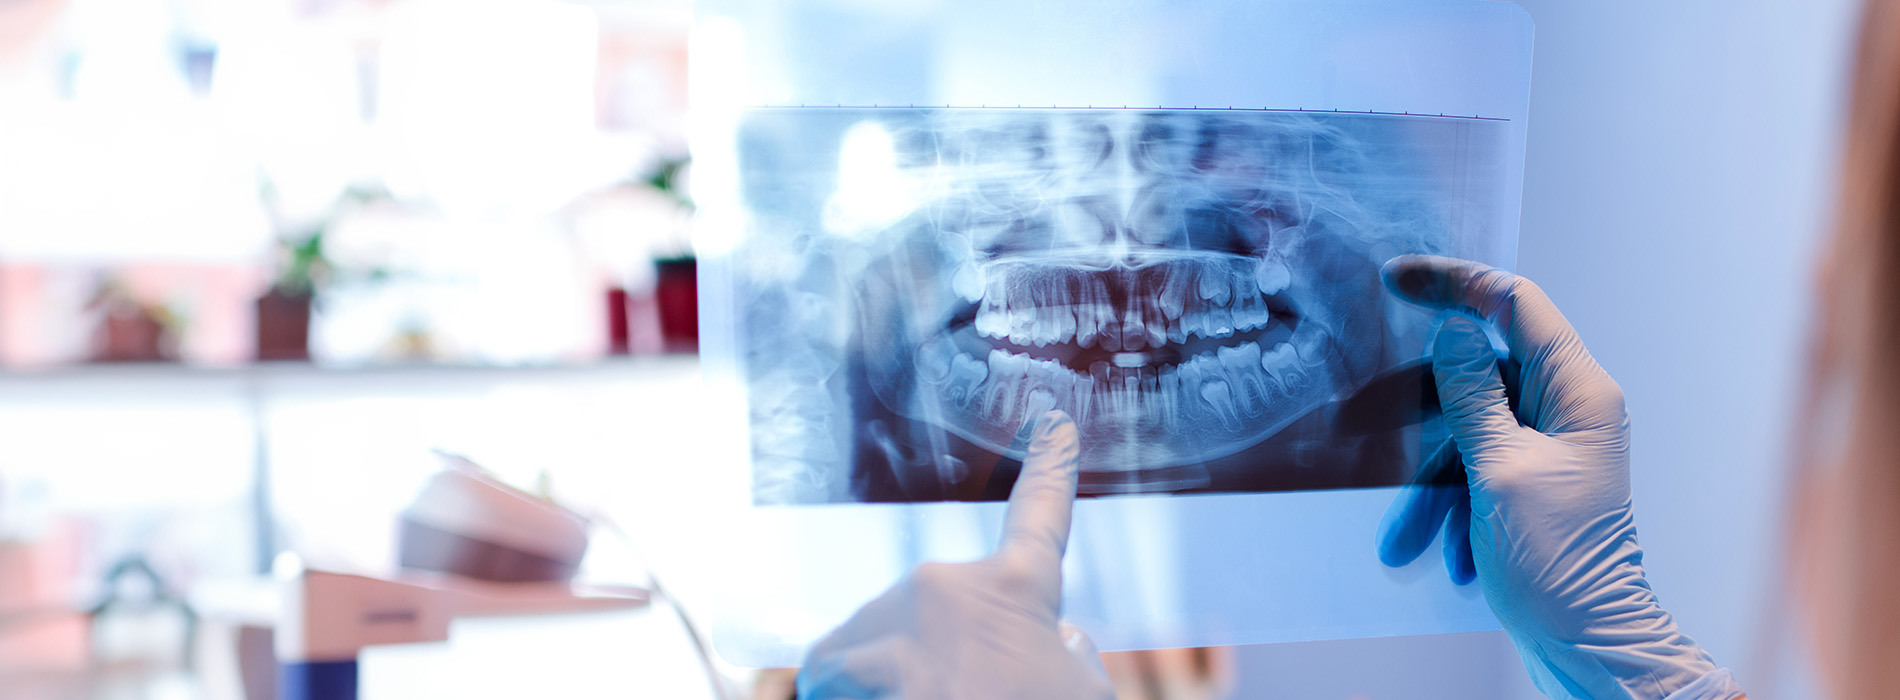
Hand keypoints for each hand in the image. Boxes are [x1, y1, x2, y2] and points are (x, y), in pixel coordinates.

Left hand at [797, 411, 1113, 699]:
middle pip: (936, 616)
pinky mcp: (836, 662)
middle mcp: (946, 588)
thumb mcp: (1085, 696)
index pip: (1041, 516)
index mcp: (1018, 591)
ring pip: (877, 649)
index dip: (1052, 470)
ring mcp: (886, 622)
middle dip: (941, 664)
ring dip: (890, 692)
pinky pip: (830, 680)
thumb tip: (1051, 643)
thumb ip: (1066, 656)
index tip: (1056, 426)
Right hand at [1374, 255, 1741, 699]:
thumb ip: (1472, 394)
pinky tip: (1437, 551)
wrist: (1588, 646)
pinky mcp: (1533, 482)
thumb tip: (1454, 331)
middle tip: (1360, 420)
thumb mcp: (1499, 471)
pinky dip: (1449, 505)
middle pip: (1481, 371)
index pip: (1516, 303)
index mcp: (1579, 391)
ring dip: (1431, 482)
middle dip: (1421, 412)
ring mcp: (1552, 446)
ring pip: (1470, 430)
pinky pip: (1476, 468)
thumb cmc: (1558, 563)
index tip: (1395, 278)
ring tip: (1403, 537)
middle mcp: (1570, 409)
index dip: (1455, 281)